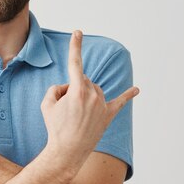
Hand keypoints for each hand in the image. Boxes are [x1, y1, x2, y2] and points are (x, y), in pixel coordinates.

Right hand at [40, 30, 139, 174]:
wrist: (67, 152)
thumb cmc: (55, 127)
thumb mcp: (47, 103)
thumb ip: (56, 88)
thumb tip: (68, 88)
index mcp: (77, 90)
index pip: (75, 63)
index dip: (75, 46)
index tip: (78, 32)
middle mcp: (93, 94)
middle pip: (82, 80)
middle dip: (72, 88)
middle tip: (64, 108)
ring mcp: (102, 105)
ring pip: (93, 89)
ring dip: (84, 96)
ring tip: (75, 115)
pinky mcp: (108, 115)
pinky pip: (120, 102)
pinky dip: (128, 95)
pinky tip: (136, 90)